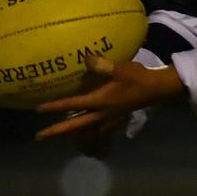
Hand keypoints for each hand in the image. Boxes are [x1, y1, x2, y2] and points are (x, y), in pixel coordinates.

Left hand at [35, 54, 184, 142]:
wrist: (158, 89)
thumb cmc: (138, 78)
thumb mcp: (120, 69)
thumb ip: (102, 65)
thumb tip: (86, 58)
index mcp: (100, 102)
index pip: (73, 105)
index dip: (55, 107)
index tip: (38, 110)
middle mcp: (102, 114)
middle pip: (76, 126)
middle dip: (57, 131)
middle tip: (39, 137)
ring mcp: (110, 118)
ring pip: (87, 131)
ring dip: (72, 135)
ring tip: (60, 137)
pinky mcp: (117, 118)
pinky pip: (99, 130)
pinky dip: (89, 133)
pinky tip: (86, 132)